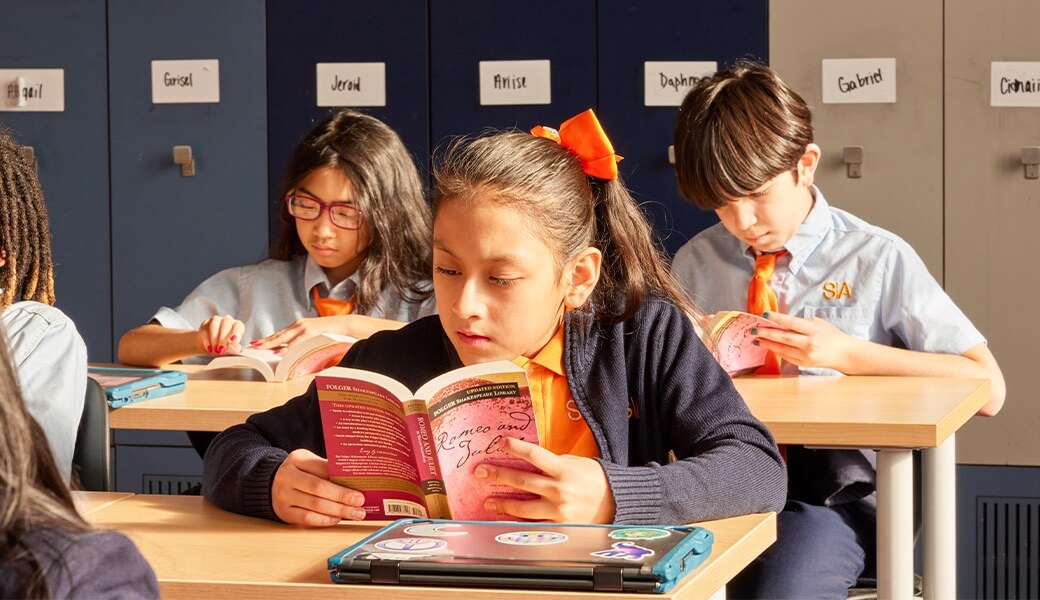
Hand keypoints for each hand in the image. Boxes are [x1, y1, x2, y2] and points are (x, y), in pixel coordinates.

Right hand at [196, 315, 244, 355]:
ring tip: (214, 350)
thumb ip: (235, 347)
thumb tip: (237, 347)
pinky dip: (206, 340)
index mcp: (237, 325)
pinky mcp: (205, 323)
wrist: (210, 347)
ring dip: (214, 338)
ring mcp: (216, 320)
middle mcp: (227, 320)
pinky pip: (204, 330)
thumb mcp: (232, 349)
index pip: (238, 326)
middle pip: (225, 325)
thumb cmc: (225, 348)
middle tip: (221, 350)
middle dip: (223, 339)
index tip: (233, 342)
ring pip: (214, 325)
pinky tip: (209, 348)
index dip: (236, 333)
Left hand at [250, 315, 352, 349]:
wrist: (348, 325)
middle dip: (264, 341)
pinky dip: (287, 348)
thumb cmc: (333, 333)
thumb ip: (304, 345)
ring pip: (284, 337)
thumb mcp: (315, 338)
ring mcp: (305, 327)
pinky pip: (297, 342)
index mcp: (299, 326)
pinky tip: (279, 353)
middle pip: (278, 335)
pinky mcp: (312, 331)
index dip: (267, 339)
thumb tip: (295, 358)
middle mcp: (299, 324)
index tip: (257, 344)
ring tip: (259, 349)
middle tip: (251, 347)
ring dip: (271, 343)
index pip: (279, 334)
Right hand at [271, 449, 366, 525]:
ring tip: (355, 513)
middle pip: (319, 488)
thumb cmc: (298, 472)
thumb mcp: (309, 462)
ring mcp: (284, 496)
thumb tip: (354, 480)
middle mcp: (287, 477)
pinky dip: (325, 520)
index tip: (359, 485)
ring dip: (338, 511)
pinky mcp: (284, 513)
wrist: (271, 484)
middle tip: (360, 501)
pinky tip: (337, 519)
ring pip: (314, 505)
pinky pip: (307, 519)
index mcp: (297, 460)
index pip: (322, 468)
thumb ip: (327, 468)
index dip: (342, 478)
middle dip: (342, 496)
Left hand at [474, 437, 614, 522]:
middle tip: (480, 472)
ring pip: (523, 507)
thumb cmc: (596, 479)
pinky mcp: (559, 526)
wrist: (616, 503)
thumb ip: (554, 462)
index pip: (534, 455)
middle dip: (498, 475)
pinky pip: (534, 523)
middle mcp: (559, 490)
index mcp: (564, 470)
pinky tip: (506, 518)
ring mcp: (558, 510)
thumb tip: (529, 458)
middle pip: (522, 480)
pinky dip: (518, 521)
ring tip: (488, 500)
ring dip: (503, 503)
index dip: (515, 447)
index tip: (500, 442)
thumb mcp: (577, 462)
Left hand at [753, 311, 861, 371]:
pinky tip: (767, 345)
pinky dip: (776, 350)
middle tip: (753, 329)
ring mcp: (806, 355)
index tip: (764, 314)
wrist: (844, 353)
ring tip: (756, 338)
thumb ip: (800, 323)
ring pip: (782, 349)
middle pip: (784, 337)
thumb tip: (780, 322)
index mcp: (813, 330)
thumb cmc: (831, 335)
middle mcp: (809, 343)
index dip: (776, 319)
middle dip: (766, 333)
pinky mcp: (804, 363)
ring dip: (767, 343)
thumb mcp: (818, 323)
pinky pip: (786, 356)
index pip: (791, 323)